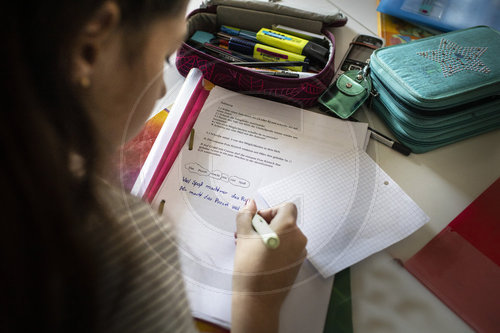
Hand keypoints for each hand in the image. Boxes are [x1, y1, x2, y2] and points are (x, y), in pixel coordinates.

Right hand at [231, 199, 306, 332]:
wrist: (257, 299)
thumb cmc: (251, 268)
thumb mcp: (244, 236)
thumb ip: (246, 216)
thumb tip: (249, 204)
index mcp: (288, 227)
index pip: (286, 207)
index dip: (270, 210)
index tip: (257, 221)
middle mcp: (299, 238)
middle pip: (285, 221)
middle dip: (266, 225)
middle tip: (248, 234)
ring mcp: (300, 252)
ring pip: (285, 236)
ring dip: (269, 237)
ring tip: (250, 247)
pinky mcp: (297, 264)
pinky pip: (288, 249)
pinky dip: (276, 248)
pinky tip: (259, 258)